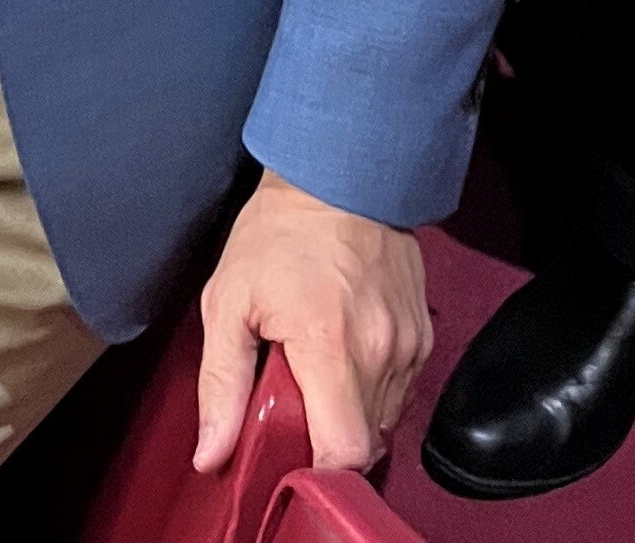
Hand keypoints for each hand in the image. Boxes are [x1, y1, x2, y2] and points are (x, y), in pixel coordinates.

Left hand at [194, 170, 430, 473]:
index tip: (292, 453)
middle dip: (328, 436)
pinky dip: (373, 383)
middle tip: (295, 397)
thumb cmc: (279, 230)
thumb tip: (211, 453)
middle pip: (364, 440)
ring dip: (351, 409)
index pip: (347, 452)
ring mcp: (408, 341)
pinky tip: (345, 348)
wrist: (339, 166)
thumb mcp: (228, 299)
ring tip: (318, 365)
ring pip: (385, 416)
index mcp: (332, 345)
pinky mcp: (423, 331)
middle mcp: (381, 350)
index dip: (318, 468)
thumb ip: (221, 383)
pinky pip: (400, 386)